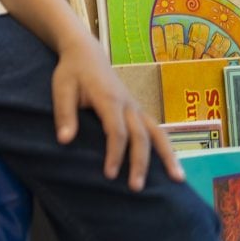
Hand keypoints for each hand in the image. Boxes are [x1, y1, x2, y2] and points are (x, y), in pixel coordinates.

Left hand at [51, 36, 182, 190]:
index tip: (109, 174)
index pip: (117, 131)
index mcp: (110, 99)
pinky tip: (173, 166)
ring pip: (158, 133)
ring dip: (168, 156)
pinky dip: (167, 148)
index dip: (115, 154)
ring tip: (178, 179)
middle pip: (141, 137)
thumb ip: (64, 113)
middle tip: (136, 188)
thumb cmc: (72, 72)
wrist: (86, 53)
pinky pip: (157, 131)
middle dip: (140, 163)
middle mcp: (129, 104)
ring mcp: (137, 107)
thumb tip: (64, 141)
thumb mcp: (61, 88)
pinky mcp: (139, 111)